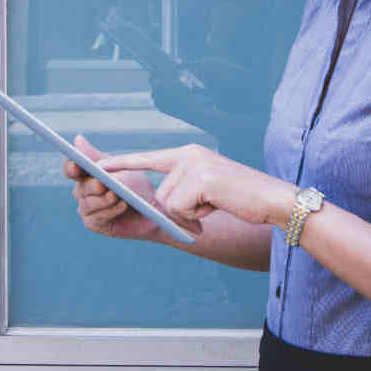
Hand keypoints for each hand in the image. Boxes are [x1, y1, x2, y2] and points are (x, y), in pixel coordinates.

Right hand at [63, 135, 169, 241]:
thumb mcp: (120, 167)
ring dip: (104, 199)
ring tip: (118, 195)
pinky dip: (110, 210)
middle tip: (102, 183)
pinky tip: (123, 205)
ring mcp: (88, 209)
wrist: (154, 209)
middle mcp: (83, 192)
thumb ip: (97, 157)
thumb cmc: (136, 185)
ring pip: (87, 204)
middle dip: (92, 185)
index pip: (72, 170)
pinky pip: (97, 217)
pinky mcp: (95, 223)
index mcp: (87, 175)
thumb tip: (77, 139)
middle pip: (80, 188)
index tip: (76, 164)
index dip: (71, 167)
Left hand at [100, 143, 294, 230]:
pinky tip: (217, 206)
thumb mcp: (208, 190)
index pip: (149, 157)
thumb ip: (184, 189)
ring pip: (169, 203)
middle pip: (161, 193)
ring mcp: (195, 165)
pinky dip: (196, 217)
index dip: (123, 162)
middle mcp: (189, 154)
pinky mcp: (201, 180)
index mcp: (189, 154)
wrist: (272, 199)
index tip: (97, 164)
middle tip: (205, 211)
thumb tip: (162, 205)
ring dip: (189, 214)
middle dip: (179, 211)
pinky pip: (180, 209)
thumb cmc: (242, 198)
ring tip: (215, 205)